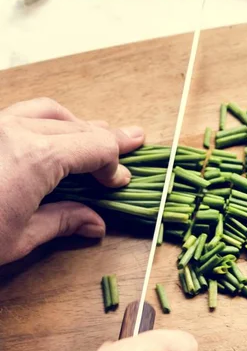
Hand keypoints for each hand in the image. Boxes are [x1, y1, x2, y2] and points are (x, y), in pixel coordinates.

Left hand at [0, 97, 144, 264]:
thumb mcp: (17, 239)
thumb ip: (62, 221)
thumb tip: (95, 223)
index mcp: (35, 158)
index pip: (96, 146)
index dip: (115, 162)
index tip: (120, 180)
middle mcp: (14, 130)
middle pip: (77, 126)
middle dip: (104, 140)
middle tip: (127, 146)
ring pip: (48, 111)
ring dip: (75, 125)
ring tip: (89, 139)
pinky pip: (20, 114)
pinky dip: (45, 123)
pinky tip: (47, 138)